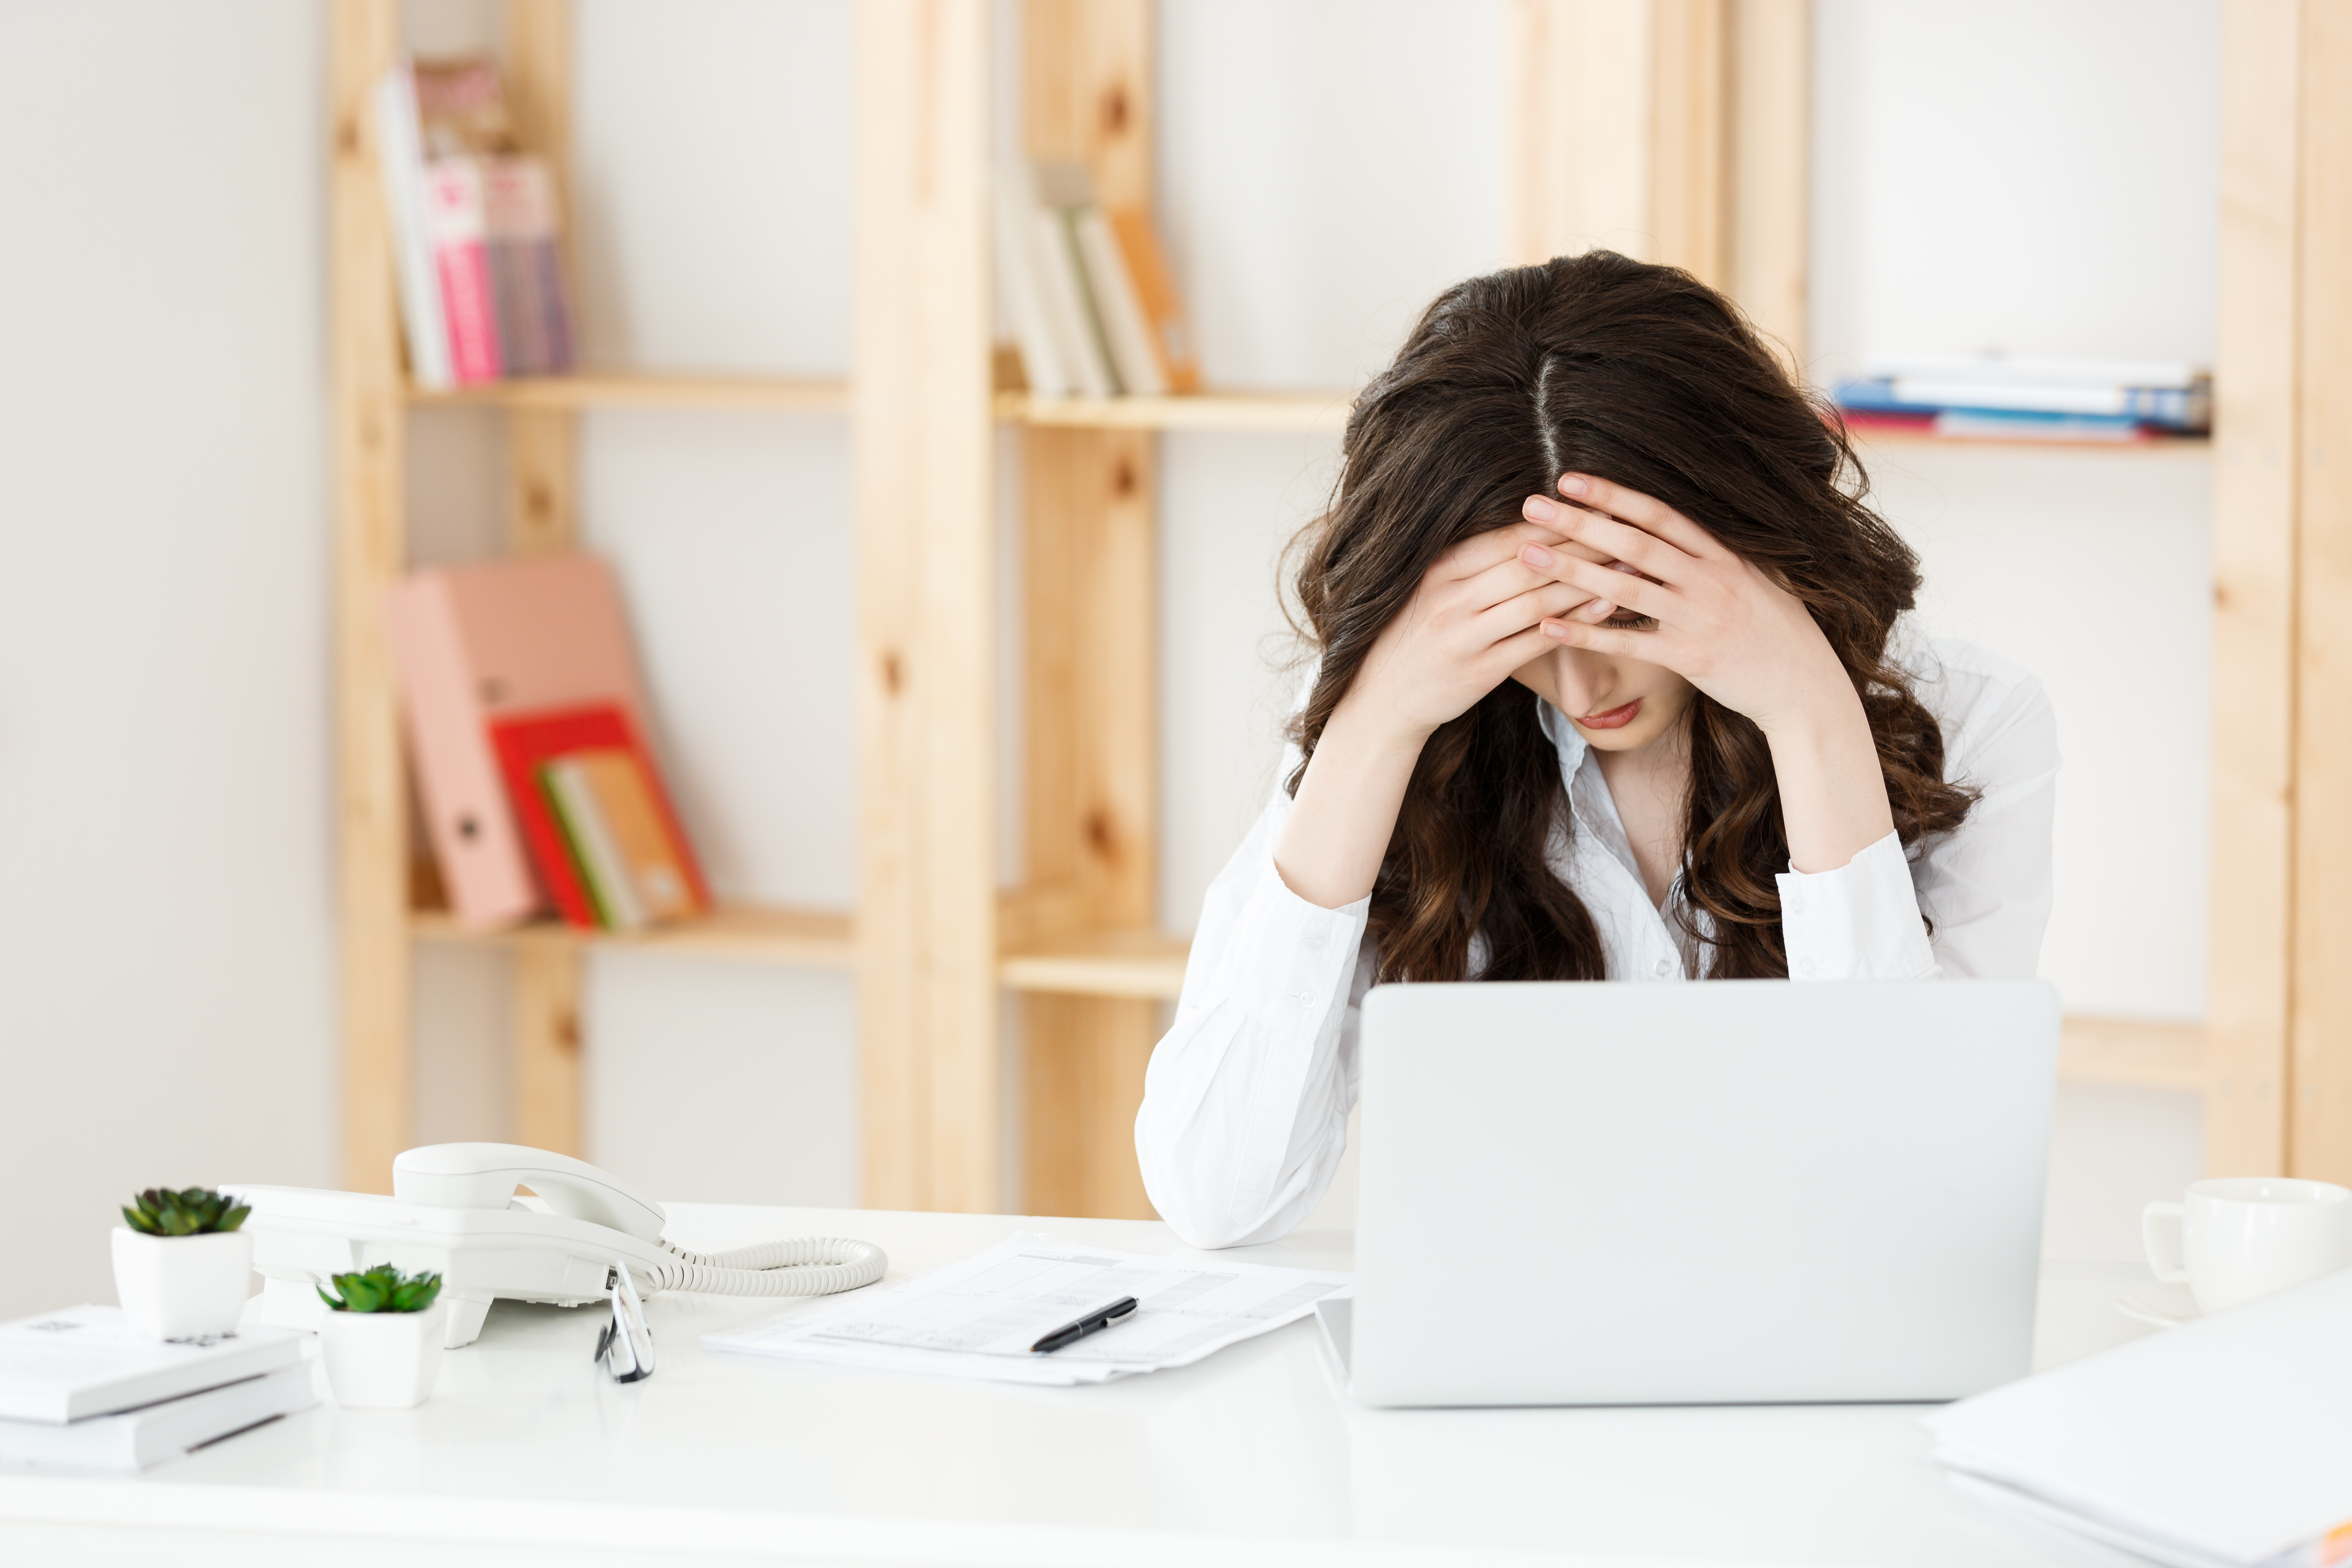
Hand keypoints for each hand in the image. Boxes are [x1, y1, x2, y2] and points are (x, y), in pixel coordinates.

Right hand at [1338, 519, 1616, 744]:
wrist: (1380, 699)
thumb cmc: (1412, 638)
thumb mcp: (1429, 591)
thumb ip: (1468, 564)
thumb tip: (1524, 528)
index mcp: (1438, 572)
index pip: (1504, 538)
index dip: (1551, 520)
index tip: (1591, 504)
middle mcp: (1450, 600)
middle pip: (1526, 564)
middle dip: (1578, 543)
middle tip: (1621, 526)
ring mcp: (1465, 637)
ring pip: (1536, 601)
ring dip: (1586, 581)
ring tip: (1626, 564)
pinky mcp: (1480, 672)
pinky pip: (1536, 642)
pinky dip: (1574, 623)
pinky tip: (1606, 608)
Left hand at [1517, 474, 1894, 873]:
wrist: (1807, 686)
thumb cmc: (1777, 631)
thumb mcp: (1754, 580)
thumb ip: (1715, 555)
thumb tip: (1682, 529)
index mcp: (1723, 555)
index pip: (1660, 514)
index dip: (1614, 494)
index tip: (1570, 477)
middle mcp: (1709, 579)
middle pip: (1634, 542)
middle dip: (1581, 520)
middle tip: (1532, 504)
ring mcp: (1699, 617)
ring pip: (1625, 588)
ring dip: (1572, 570)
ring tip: (1527, 554)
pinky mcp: (1691, 658)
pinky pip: (1629, 642)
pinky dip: (1587, 633)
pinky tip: (1548, 624)